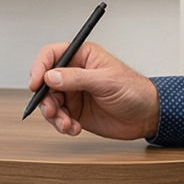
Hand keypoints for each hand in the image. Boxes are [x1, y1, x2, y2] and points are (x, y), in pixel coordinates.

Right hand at [28, 41, 160, 139]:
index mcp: (82, 56)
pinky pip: (59, 118)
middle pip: (45, 82)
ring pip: (50, 102)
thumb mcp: (106, 81)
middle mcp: (74, 74)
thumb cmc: (134, 91)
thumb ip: (77, 78)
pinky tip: (74, 128)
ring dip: (54, 115)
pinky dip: (62, 125)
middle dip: (46, 99)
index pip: (52, 55)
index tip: (36, 83)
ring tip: (66, 124)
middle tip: (53, 110)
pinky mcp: (75, 112)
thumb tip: (51, 76)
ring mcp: (74, 93)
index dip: (39, 67)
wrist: (147, 117)